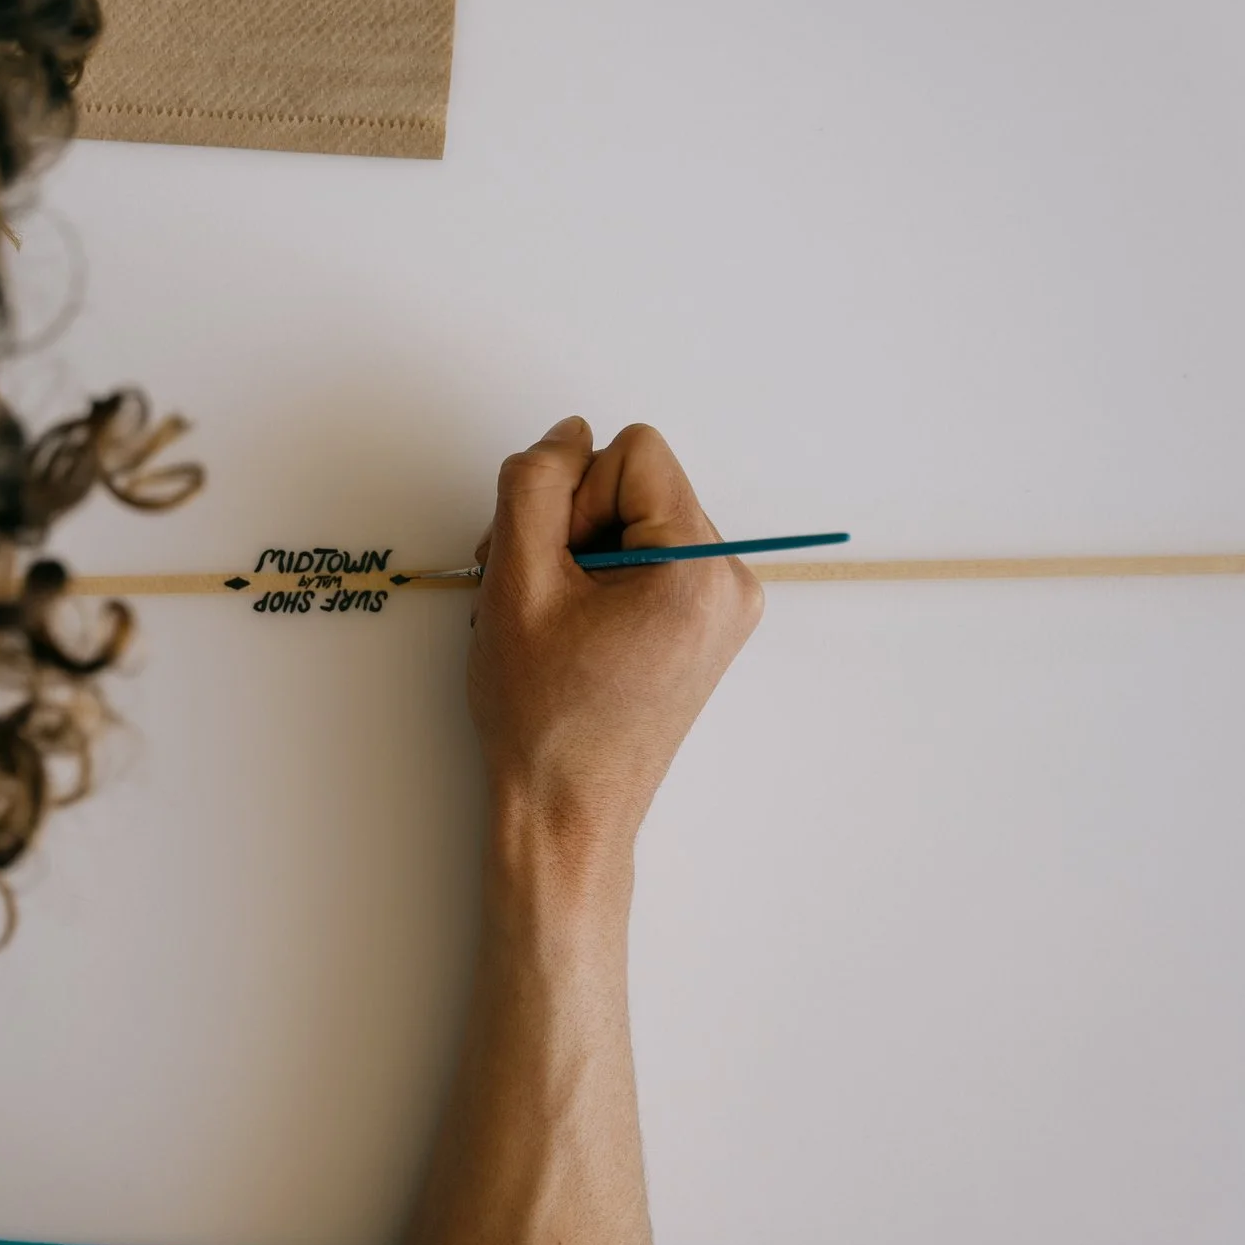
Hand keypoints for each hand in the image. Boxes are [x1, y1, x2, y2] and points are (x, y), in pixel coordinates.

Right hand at [467, 417, 762, 856]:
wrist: (566, 810)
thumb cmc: (543, 717)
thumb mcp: (515, 582)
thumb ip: (534, 485)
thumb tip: (567, 434)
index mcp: (697, 570)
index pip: (634, 451)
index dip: (573, 495)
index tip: (554, 565)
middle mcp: (729, 581)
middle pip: (638, 484)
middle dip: (573, 525)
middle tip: (536, 595)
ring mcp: (723, 606)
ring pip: (638, 519)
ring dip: (579, 555)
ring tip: (549, 617)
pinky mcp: (706, 626)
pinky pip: (649, 558)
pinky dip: (601, 580)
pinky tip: (572, 629)